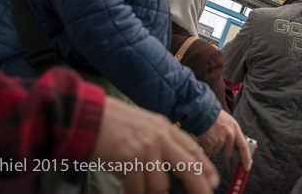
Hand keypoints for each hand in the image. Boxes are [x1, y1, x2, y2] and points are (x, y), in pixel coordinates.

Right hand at [91, 96, 218, 193]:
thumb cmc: (113, 123)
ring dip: (151, 192)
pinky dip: (134, 193)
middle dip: (198, 187)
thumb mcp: (145, 126)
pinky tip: (130, 191)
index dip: (206, 168)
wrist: (89, 116)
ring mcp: (146, 148)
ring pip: (161, 184)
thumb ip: (161, 143)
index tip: (212, 182)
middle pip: (188, 168)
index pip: (193, 149)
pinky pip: (139, 188)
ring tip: (140, 188)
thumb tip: (174, 167)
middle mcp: (160, 137)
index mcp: (165, 128)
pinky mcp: (130, 158)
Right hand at [197, 109, 252, 169]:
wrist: (201, 111)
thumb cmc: (214, 116)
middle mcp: (229, 134)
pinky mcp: (210, 143)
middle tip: (218, 139)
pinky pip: (210, 151)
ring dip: (214, 146)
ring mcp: (219, 139)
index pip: (243, 146)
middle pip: (229, 153)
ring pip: (218, 152)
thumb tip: (238, 146)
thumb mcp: (228, 122)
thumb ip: (233, 133)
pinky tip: (206, 137)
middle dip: (224, 150)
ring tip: (211, 135)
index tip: (247, 166)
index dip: (246, 158)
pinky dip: (207, 147)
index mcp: (235, 128)